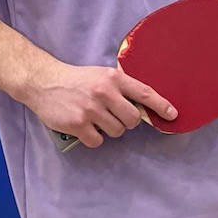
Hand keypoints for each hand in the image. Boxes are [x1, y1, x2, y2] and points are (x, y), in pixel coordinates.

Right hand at [20, 60, 175, 148]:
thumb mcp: (102, 75)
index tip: (173, 114)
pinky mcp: (77, 125)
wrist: (45, 82)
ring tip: (97, 119)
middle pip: (132, 119)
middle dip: (128, 122)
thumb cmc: (78, 79)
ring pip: (116, 132)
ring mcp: (91, 110)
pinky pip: (98, 141)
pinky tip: (86, 127)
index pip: (144, 93)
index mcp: (114, 79)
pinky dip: (94, 138)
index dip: (161, 105)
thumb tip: (142, 104)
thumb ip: (121, 87)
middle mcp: (105, 93)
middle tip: (116, 117)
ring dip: (110, 129)